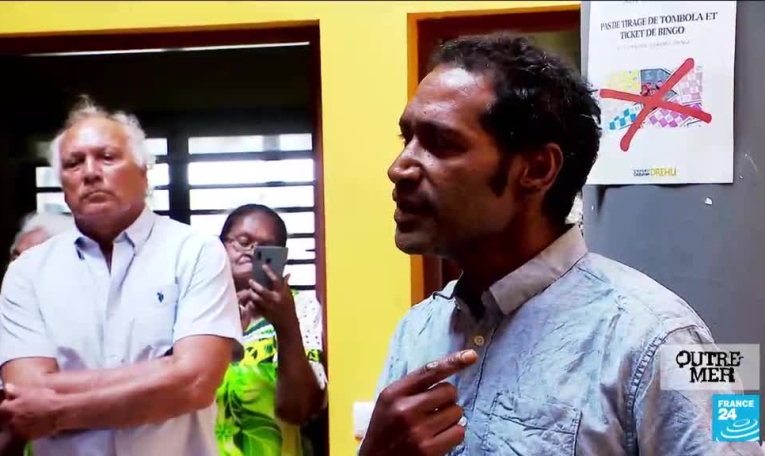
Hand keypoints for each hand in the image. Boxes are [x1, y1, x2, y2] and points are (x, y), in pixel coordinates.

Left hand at [0, 383, 62, 439]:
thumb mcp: (31, 391)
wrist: (60, 412)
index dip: (6, 407)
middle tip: (21, 412)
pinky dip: (25, 430)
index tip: (11, 405)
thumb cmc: (45, 399)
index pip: (0, 409)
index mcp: (8, 409)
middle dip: (10, 416)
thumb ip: (16, 390)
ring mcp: (18, 430)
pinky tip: (33, 424)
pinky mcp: (27, 437)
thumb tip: (7, 387)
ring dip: (17, 424)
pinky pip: (22, 434)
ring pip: (13, 428)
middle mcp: (10, 421)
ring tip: (28, 418)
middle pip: (4, 421)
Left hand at [240, 265, 298, 333]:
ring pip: (257, 298)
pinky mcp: (263, 313)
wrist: (287, 323)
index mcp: (283, 293)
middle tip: (251, 281)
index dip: (269, 272)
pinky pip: (255, 306)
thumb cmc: (289, 307)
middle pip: (263, 290)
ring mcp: (268, 307)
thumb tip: (287, 274)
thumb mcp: (290, 295)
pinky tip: (251, 299)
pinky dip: (252, 302)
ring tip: (250, 290)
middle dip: (255, 285)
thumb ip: (286, 285)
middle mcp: (275, 299)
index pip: (276, 280)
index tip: (263, 266)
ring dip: (252, 293)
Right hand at [359, 350, 477, 455]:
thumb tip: (447, 370)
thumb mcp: (389, 402)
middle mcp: (405, 410)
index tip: (471, 356)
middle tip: (435, 409)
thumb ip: (412, 388)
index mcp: (393, 394)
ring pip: (457, 412)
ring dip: (451, 418)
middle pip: (448, 391)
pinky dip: (454, 434)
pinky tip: (440, 438)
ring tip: (434, 426)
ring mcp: (417, 431)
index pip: (428, 372)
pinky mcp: (429, 450)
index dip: (452, 362)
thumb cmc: (386, 429)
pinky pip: (459, 432)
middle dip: (447, 399)